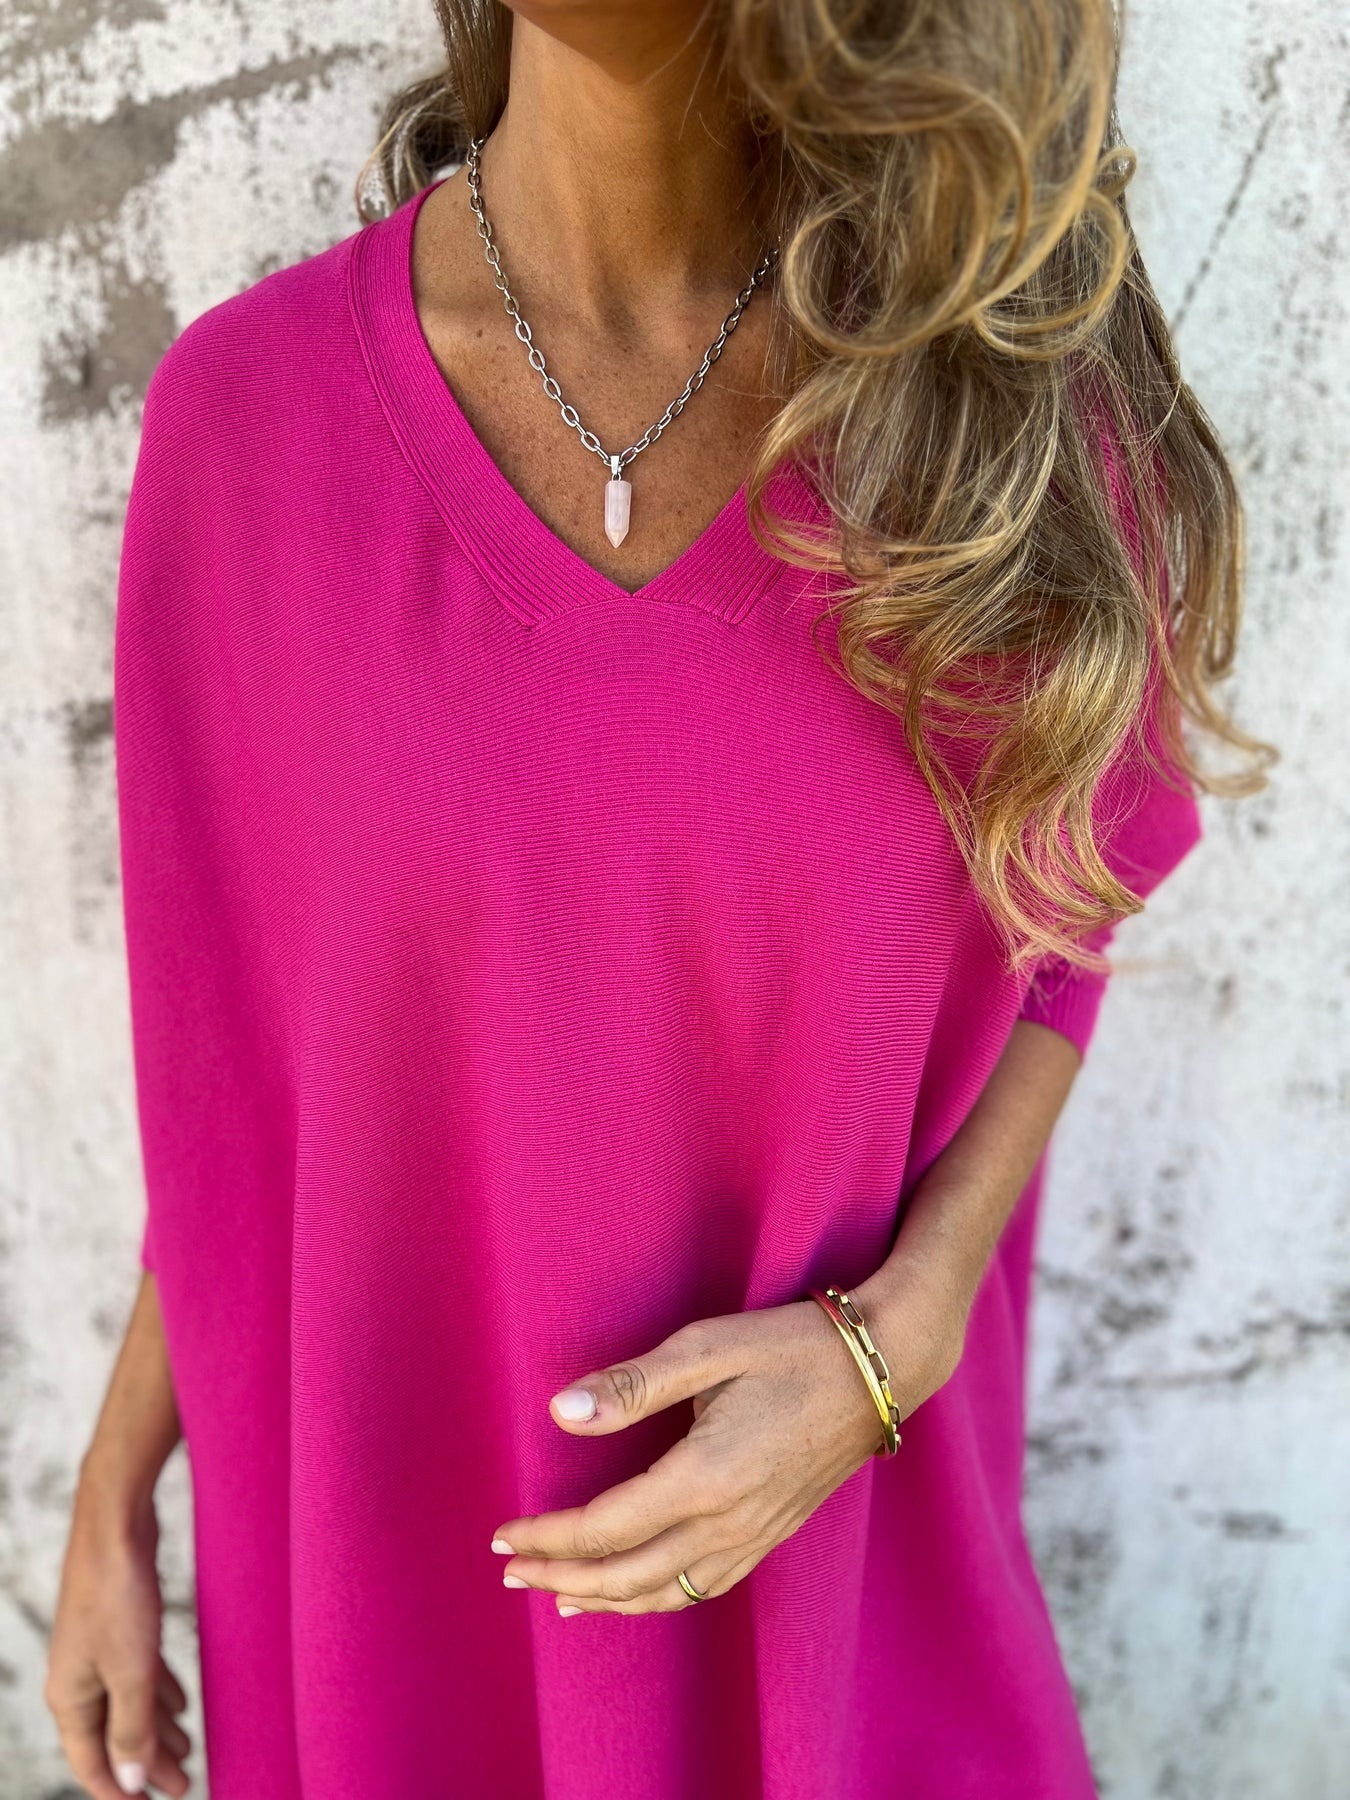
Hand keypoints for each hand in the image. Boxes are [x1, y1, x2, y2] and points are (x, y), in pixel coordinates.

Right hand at [45, 1462, 191, 1796]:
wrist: (116, 1524)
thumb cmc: (117, 1595)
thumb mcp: (129, 1671)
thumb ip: (131, 1727)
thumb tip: (132, 1781)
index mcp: (70, 1698)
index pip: (91, 1763)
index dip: (120, 1790)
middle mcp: (79, 1678)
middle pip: (115, 1736)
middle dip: (149, 1763)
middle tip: (186, 1785)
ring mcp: (98, 1651)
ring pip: (130, 1704)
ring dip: (159, 1729)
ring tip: (190, 1751)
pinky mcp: (120, 1626)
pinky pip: (139, 1673)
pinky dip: (160, 1692)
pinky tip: (183, 1703)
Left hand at [490, 1285, 965, 1614]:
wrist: (882, 1367)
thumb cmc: (791, 1347)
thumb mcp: (707, 1348)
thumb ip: (633, 1384)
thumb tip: (562, 1413)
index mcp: (704, 1477)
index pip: (604, 1529)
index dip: (548, 1538)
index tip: (503, 1535)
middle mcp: (728, 1522)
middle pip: (626, 1576)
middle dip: (562, 1578)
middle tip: (511, 1572)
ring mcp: (755, 1535)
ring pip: (666, 1592)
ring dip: (606, 1599)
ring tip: (559, 1595)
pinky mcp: (773, 1533)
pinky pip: (703, 1587)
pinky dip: (657, 1598)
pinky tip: (638, 1589)